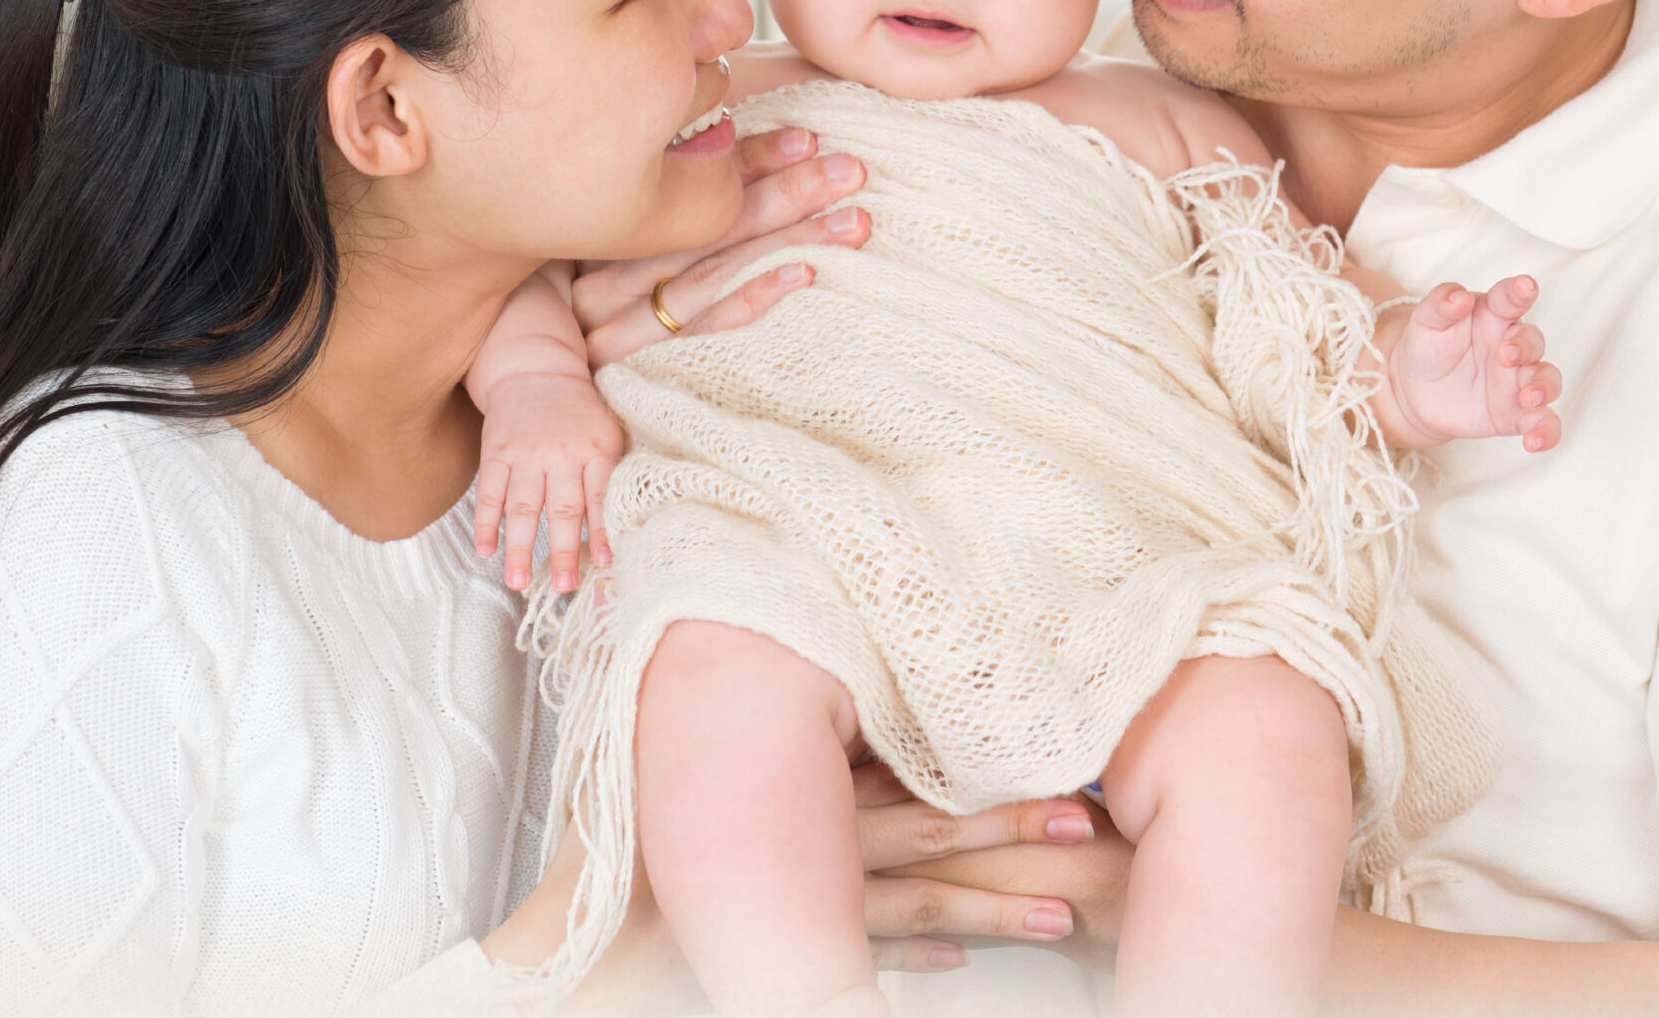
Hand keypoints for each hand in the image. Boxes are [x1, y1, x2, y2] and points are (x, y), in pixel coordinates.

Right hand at [470, 371, 622, 592]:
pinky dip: (486, 523)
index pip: (602, 495)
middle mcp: (561, 453)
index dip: (604, 530)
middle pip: (563, 508)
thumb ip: (611, 472)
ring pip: (523, 507)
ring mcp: (526, 453)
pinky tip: (486, 549)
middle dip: (564, 550)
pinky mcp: (496, 452)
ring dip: (520, 547)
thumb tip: (626, 523)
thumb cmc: (579, 410)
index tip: (607, 561)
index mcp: (595, 449)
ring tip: (519, 581)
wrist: (537, 368)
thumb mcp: (606, 432)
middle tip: (564, 585)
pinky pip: (489, 493)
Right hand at [493, 771, 1121, 1013]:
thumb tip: (851, 698)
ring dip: (988, 903)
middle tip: (1085, 821)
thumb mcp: (715, 771)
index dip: (983, 776)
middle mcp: (797, 833)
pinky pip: (858, 951)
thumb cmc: (630, 849)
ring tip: (1061, 910)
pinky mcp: (775, 953)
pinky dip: (915, 954)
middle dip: (1006, 827)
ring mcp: (790, 898)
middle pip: (924, 826)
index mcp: (792, 779)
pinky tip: (965, 960)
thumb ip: (782, 739)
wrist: (573, 941)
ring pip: (909, 895)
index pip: (906, 773)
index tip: (1059, 771)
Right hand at [575, 127, 873, 366]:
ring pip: (713, 273)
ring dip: (789, 241)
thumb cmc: (588, 329)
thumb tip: (754, 159)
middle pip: (707, 226)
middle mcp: (605, 278)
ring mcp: (616, 329)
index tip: (807, 138)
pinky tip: (804, 273)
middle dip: (786, 192)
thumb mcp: (617, 265)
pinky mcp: (635, 372)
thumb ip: (673, 219)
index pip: (687, 189)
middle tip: (849, 171)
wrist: (535, 422)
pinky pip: (705, 329)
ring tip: (852, 222)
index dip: (750, 160)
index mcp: (605, 239)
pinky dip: (755, 297)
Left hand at [1382, 276, 1564, 451]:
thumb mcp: (1425, 322)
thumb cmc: (1426, 346)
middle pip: (1532, 340)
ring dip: (1543, 387)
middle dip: (1525, 346)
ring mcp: (1517, 380)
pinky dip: (1546, 431)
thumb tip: (1458, 295)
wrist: (1413, 391)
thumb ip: (1441, 304)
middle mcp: (1512, 345)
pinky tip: (1535, 441)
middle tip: (1505, 355)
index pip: (1510, 298)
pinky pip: (1542, 421)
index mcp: (1492, 315)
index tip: (1525, 287)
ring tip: (1528, 397)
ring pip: (1547, 379)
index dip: (1519, 291)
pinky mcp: (1516, 413)